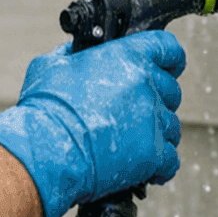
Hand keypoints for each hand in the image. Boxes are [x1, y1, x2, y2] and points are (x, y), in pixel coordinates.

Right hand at [0, 31, 185, 216]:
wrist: (46, 150)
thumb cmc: (45, 110)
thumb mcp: (52, 66)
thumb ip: (72, 54)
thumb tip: (76, 52)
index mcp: (127, 57)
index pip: (167, 48)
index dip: (170, 58)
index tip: (169, 67)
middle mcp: (146, 84)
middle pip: (171, 90)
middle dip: (157, 101)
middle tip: (135, 113)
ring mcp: (153, 119)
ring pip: (172, 126)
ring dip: (157, 134)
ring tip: (132, 144)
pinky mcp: (154, 153)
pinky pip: (171, 160)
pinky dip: (160, 166)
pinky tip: (145, 168)